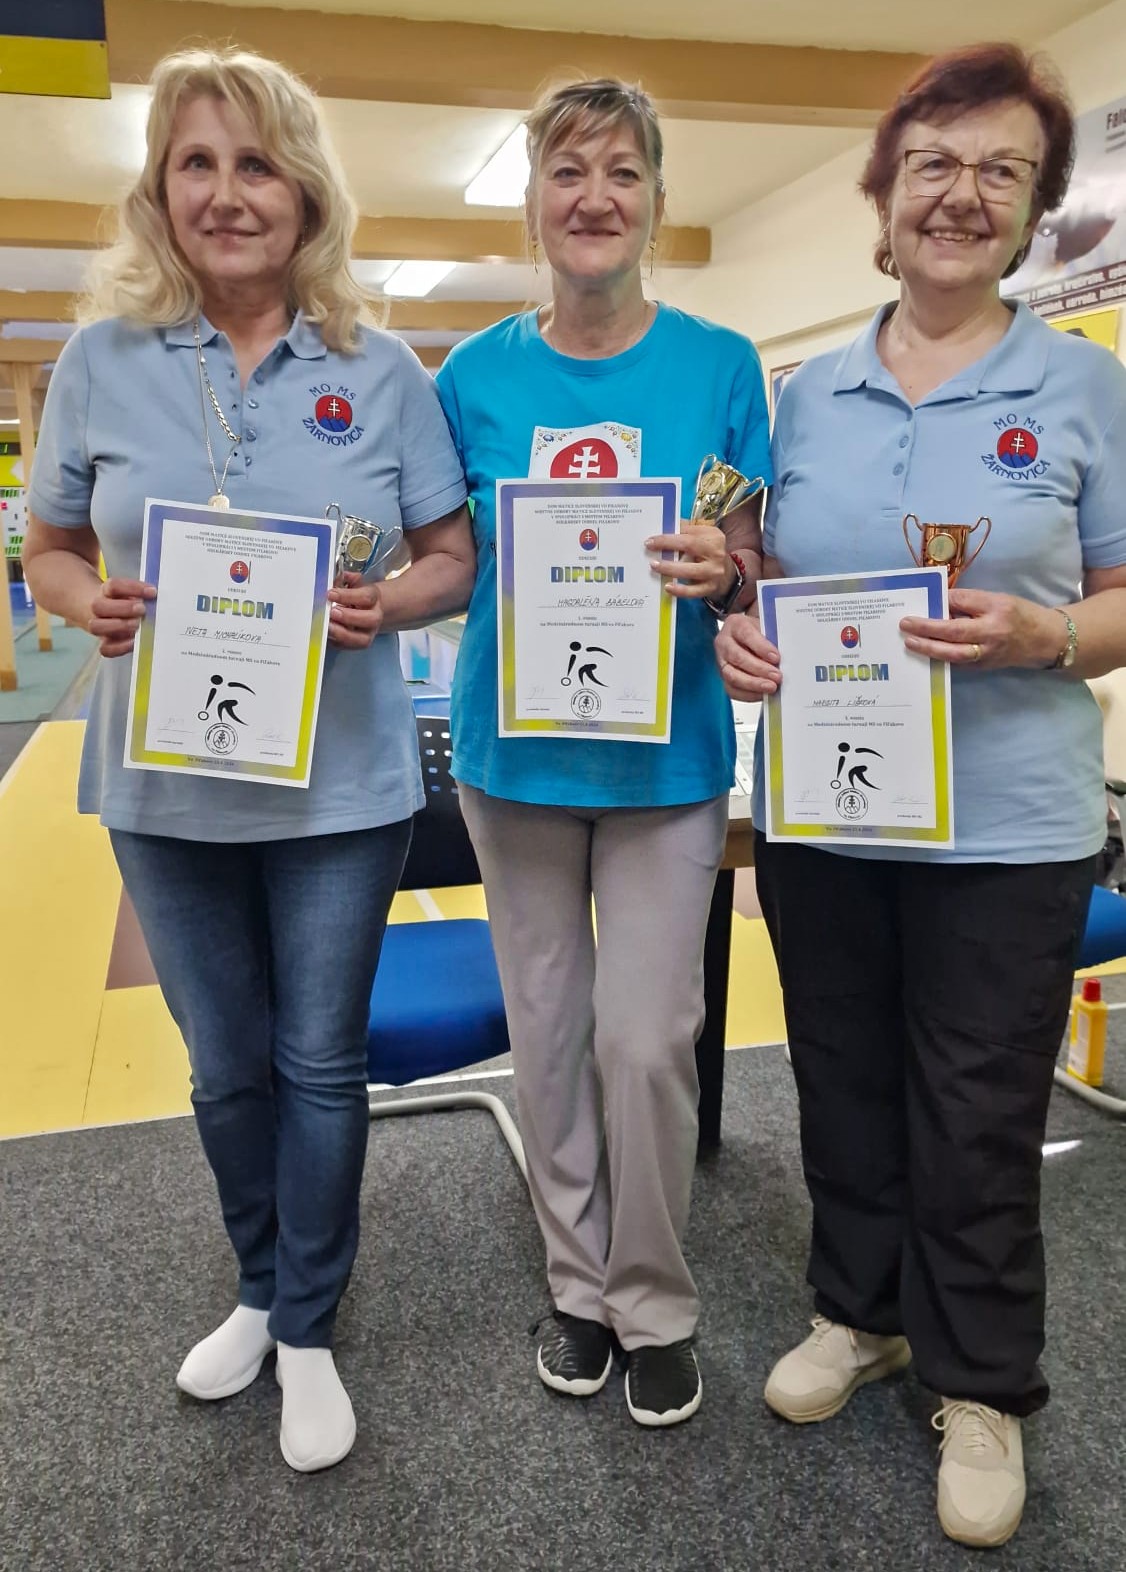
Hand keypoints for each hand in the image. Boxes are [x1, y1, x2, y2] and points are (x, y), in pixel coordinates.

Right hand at [88, 578, 154, 657]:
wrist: (107, 613)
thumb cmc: (126, 601)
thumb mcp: (132, 592)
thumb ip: (143, 594)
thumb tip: (156, 597)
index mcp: (106, 591)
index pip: (114, 586)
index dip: (133, 588)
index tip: (152, 592)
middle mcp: (98, 608)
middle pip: (98, 606)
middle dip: (123, 608)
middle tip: (141, 609)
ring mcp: (98, 626)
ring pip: (96, 626)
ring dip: (118, 626)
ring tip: (137, 625)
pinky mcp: (105, 643)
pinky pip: (105, 649)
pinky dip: (119, 647)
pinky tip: (134, 642)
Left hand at [327, 572, 383, 648]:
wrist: (370, 610)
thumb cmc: (357, 596)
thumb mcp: (354, 583)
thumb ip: (345, 579)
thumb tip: (337, 576)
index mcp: (373, 599)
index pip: (365, 597)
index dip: (348, 596)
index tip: (330, 593)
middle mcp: (374, 617)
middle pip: (369, 619)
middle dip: (349, 617)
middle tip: (332, 612)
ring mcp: (368, 633)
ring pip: (362, 639)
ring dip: (343, 634)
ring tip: (327, 627)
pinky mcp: (358, 644)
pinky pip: (349, 647)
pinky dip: (337, 642)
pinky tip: (327, 635)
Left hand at [646, 523, 730, 600]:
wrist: (726, 575)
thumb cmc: (706, 553)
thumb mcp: (701, 538)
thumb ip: (685, 531)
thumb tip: (661, 528)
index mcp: (713, 535)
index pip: (688, 532)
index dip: (668, 536)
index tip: (650, 540)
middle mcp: (716, 552)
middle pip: (690, 546)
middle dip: (667, 545)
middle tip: (649, 548)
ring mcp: (714, 571)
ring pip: (691, 570)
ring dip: (670, 568)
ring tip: (655, 566)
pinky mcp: (711, 587)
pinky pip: (694, 591)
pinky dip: (680, 590)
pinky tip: (667, 587)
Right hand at [715, 607, 780, 697]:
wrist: (751, 639)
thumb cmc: (760, 633)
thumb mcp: (768, 628)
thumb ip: (774, 639)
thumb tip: (787, 655)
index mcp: (735, 624)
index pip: (746, 635)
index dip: (761, 647)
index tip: (776, 657)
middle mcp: (724, 642)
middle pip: (737, 657)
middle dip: (759, 669)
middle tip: (777, 676)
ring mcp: (721, 661)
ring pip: (732, 675)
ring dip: (753, 684)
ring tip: (771, 687)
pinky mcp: (724, 678)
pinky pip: (732, 689)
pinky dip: (748, 694)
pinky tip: (762, 694)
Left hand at [899, 587, 1064, 669]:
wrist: (1045, 641)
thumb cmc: (1020, 615)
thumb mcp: (998, 600)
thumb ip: (970, 601)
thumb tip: (942, 602)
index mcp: (995, 617)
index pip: (961, 613)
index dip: (937, 613)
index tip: (915, 611)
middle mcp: (990, 640)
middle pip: (953, 639)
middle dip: (927, 633)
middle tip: (905, 627)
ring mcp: (986, 657)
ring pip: (953, 656)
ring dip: (929, 650)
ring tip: (910, 643)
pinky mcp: (982, 668)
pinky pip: (958, 664)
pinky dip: (940, 658)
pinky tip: (924, 652)